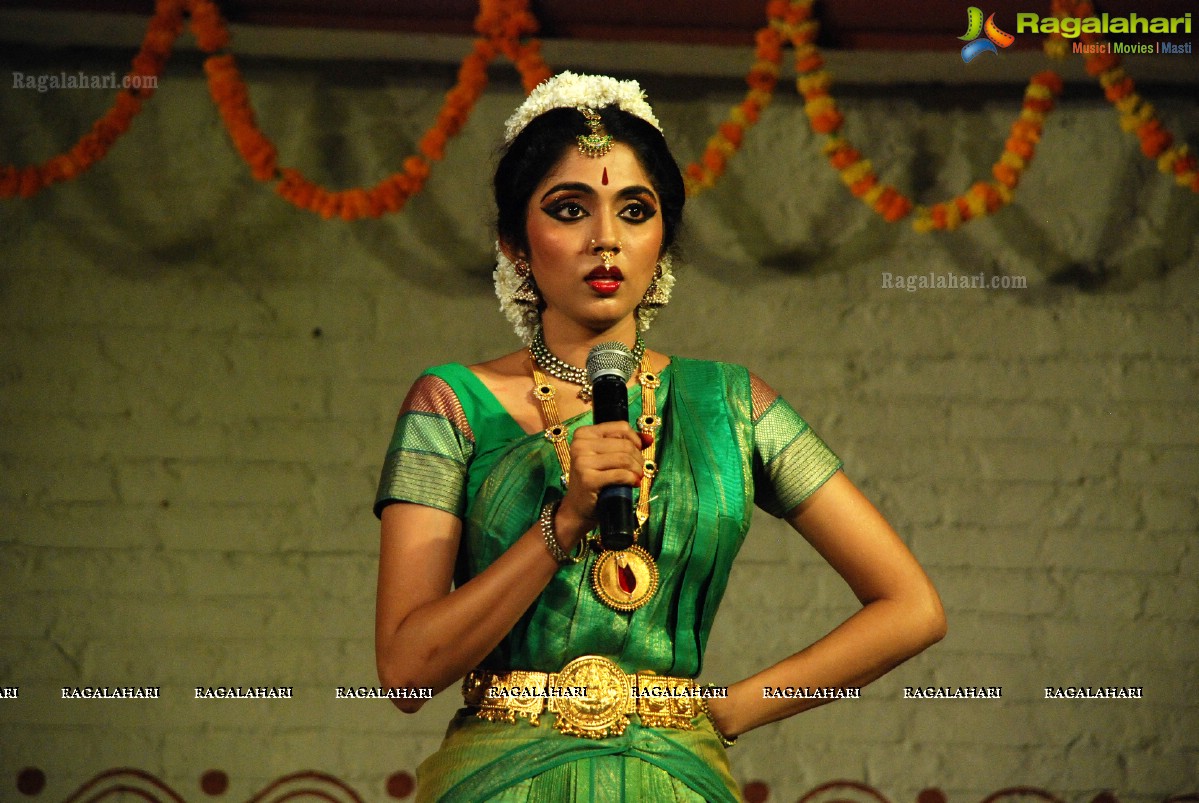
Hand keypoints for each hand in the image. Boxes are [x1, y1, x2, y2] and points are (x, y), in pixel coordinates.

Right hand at [556, 421, 643, 544]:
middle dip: (638, 459)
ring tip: (637, 477)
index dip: (635, 440)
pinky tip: (633, 484)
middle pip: (625, 444)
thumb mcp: (607, 456)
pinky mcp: (588, 479)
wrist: (578, 507)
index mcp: (583, 433)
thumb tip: (649, 439)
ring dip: (637, 470)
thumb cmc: (595, 479)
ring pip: (624, 459)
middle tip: (638, 470)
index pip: (621, 427)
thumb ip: (627, 444)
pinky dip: (632, 479)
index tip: (637, 453)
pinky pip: (621, 474)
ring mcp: (582, 462)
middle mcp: (580, 444)